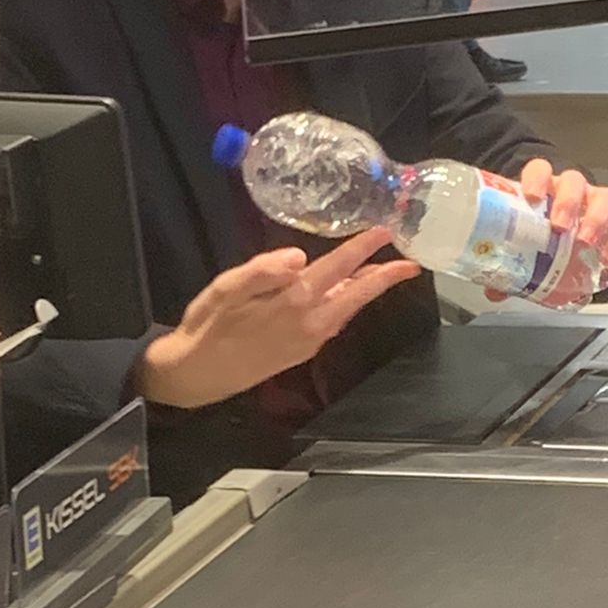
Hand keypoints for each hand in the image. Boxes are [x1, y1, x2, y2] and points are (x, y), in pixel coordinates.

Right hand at [137, 231, 421, 410]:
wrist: (196, 375)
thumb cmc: (208, 326)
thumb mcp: (225, 289)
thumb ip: (262, 270)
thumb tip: (299, 257)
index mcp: (293, 303)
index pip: (337, 268)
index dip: (363, 249)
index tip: (385, 232)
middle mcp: (310, 324)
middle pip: (356, 295)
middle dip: (384, 278)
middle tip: (411, 264)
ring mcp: (309, 341)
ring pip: (347, 309)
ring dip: (367, 290)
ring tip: (385, 272)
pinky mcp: (302, 351)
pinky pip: (335, 321)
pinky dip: (348, 302)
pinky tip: (347, 292)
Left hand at [519, 160, 607, 270]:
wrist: (571, 238)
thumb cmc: (543, 235)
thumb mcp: (525, 242)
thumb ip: (509, 261)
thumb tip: (494, 290)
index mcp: (544, 188)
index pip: (540, 169)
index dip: (536, 179)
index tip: (531, 197)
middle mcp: (572, 190)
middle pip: (575, 182)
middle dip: (568, 203)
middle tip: (559, 227)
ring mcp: (597, 202)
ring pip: (604, 197)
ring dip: (596, 219)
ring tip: (585, 243)